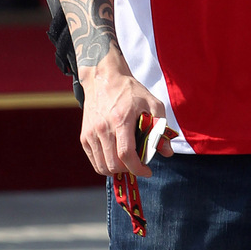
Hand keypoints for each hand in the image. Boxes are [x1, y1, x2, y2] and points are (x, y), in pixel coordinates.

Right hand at [79, 59, 177, 179]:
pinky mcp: (84, 136)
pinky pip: (94, 160)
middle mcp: (102, 128)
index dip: (137, 168)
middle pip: (113, 164)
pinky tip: (116, 158)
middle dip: (128, 171)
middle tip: (138, 166)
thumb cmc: (130, 91)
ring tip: (127, 163)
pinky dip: (105, 164)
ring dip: (117, 170)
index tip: (147, 171)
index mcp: (121, 120)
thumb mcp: (152, 103)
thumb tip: (167, 152)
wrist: (103, 78)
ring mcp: (90, 133)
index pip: (126, 154)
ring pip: (102, 166)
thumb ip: (161, 128)